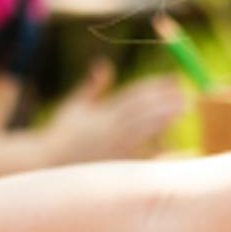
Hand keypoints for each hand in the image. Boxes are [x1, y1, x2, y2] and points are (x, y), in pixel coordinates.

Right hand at [44, 59, 184, 164]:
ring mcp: (113, 147)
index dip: (155, 85)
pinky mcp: (116, 166)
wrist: (45, 166)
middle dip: (165, 99)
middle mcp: (108, 128)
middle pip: (143, 109)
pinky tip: (171, 141)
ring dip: (164, 118)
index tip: (173, 78)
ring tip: (182, 109)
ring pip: (145, 129)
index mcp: (101, 112)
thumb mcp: (73, 108)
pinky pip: (140, 155)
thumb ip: (92, 88)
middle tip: (185, 92)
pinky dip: (156, 148)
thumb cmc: (60, 136)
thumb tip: (104, 65)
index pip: (134, 93)